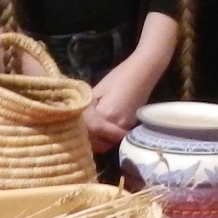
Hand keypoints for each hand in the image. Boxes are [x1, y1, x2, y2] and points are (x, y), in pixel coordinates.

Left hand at [85, 14, 179, 150]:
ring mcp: (126, 127)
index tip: (75, 126)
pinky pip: (115, 137)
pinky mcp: (131, 125)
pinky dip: (108, 136)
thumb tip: (77, 122)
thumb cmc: (118, 77)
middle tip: (80, 132)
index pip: (89, 131)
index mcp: (106, 115)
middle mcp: (116, 125)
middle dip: (89, 140)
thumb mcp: (97, 91)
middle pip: (98, 143)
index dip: (80, 131)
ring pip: (107, 143)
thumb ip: (87, 110)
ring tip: (90, 131)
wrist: (142, 73)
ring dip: (99, 140)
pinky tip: (102, 128)